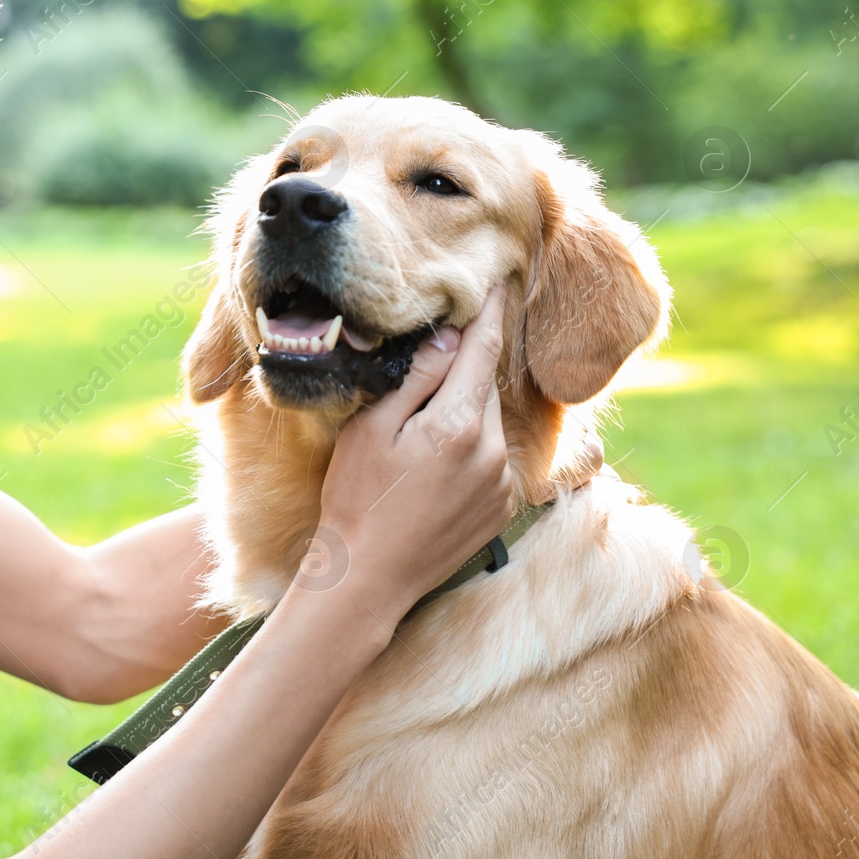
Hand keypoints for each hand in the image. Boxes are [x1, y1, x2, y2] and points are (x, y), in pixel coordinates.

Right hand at [308, 285, 514, 638]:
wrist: (368, 577)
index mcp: (460, 425)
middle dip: (464, 368)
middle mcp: (493, 452)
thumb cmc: (357, 498)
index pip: (483, 350)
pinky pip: (491, 458)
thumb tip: (448, 335)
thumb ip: (417, 378)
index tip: (499, 281)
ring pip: (489, 423)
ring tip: (420, 429)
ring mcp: (501, 483)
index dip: (490, 312)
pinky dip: (470, 447)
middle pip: (485, 386)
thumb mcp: (373, 428)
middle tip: (434, 358)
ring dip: (464, 412)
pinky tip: (432, 466)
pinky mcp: (500, 508)